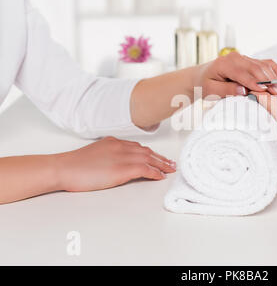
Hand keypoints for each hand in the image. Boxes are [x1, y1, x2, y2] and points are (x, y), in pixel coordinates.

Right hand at [55, 137, 175, 191]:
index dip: (150, 153)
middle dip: (160, 158)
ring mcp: (122, 156)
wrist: (63, 168)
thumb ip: (108, 155)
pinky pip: (145, 168)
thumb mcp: (95, 155)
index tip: (158, 157)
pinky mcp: (122, 168)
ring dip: (162, 164)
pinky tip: (160, 176)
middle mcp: (120, 146)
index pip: (137, 146)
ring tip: (171, 169)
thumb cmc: (74, 165)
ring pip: (149, 158)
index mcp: (113, 142)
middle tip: (171, 164)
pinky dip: (155, 172)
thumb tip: (117, 164)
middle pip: (147, 151)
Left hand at [197, 52, 276, 97]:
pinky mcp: (249, 61)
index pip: (243, 74)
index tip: (265, 91)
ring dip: (274, 77)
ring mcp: (244, 58)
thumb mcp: (211, 90)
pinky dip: (275, 69)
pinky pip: (265, 63)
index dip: (255, 83)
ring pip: (263, 65)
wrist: (201, 76)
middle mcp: (236, 58)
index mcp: (225, 64)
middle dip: (268, 81)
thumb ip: (226, 90)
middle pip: (256, 68)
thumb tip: (243, 91)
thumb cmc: (205, 84)